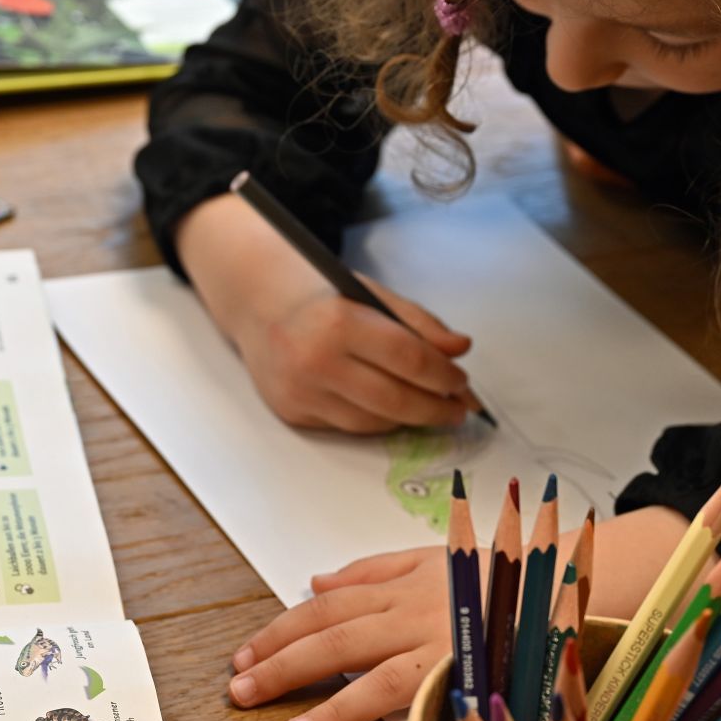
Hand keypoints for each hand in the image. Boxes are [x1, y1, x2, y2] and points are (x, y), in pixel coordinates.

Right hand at [177, 194, 473, 432]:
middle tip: (457, 410)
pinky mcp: (291, 412)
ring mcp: (300, 391)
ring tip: (430, 410)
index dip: (444, 376)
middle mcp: (316, 360)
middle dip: (435, 409)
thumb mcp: (372, 294)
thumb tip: (460, 350)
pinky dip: (375, 421)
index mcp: (340, 321)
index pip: (408, 358)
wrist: (258, 304)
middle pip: (395, 399)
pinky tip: (390, 410)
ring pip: (373, 422)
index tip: (462, 384)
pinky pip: (347, 427)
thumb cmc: (322, 295)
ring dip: (408, 420)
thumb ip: (419, 323)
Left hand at [225, 507, 690, 720]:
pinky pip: (385, 692)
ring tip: (255, 702)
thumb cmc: (520, 577)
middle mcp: (414, 601)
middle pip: (328, 626)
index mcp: (411, 575)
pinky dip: (341, 710)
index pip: (331, 599)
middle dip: (276, 652)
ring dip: (294, 681)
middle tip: (236, 679)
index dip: (285, 623)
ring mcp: (433, 634)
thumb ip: (378, 567)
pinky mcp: (453, 667)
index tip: (250, 647)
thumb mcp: (444, 557)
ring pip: (348, 655)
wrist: (588, 579)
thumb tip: (318, 580)